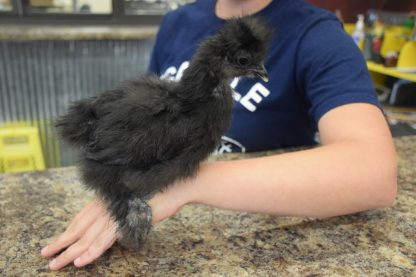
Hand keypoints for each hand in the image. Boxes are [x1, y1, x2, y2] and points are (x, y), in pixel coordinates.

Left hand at [41, 181, 191, 270]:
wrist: (175, 186)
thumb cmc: (158, 192)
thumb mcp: (134, 200)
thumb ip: (119, 210)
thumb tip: (114, 223)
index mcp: (106, 198)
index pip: (81, 218)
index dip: (67, 231)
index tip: (57, 242)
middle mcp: (106, 204)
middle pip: (79, 228)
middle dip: (61, 244)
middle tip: (46, 256)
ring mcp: (115, 211)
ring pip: (87, 236)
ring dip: (70, 253)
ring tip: (56, 265)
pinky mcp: (125, 219)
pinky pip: (104, 239)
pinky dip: (92, 252)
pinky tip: (81, 262)